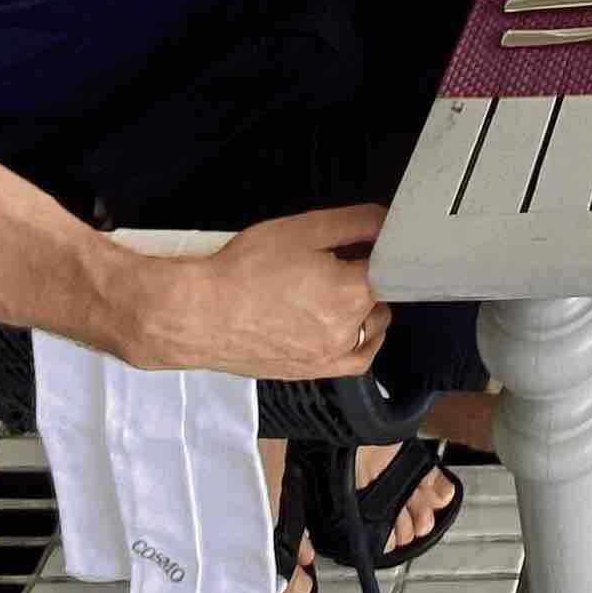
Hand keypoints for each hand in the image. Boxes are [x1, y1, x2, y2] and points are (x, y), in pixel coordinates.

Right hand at [128, 205, 390, 379]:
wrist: (197, 315)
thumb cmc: (246, 269)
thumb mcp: (305, 229)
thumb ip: (357, 223)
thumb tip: (391, 220)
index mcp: (352, 292)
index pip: (394, 267)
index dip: (386, 250)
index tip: (373, 241)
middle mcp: (349, 330)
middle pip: (383, 296)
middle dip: (370, 276)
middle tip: (339, 261)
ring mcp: (332, 357)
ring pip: (373, 326)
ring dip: (366, 307)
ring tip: (333, 289)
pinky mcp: (314, 373)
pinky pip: (357, 358)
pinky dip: (361, 339)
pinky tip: (348, 323)